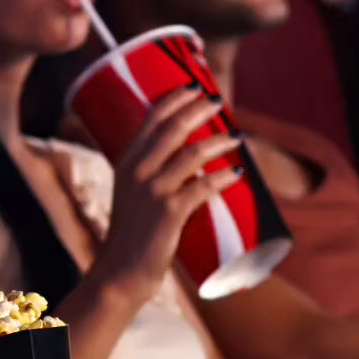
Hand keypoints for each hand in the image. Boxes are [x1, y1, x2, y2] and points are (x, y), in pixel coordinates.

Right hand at [96, 87, 243, 300]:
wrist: (121, 272)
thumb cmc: (133, 233)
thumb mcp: (134, 194)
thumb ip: (154, 173)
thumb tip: (193, 158)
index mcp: (127, 161)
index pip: (150, 118)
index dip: (174, 98)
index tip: (193, 86)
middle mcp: (137, 171)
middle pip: (173, 128)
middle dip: (198, 109)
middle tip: (218, 102)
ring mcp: (153, 191)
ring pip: (192, 154)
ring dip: (218, 141)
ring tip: (236, 136)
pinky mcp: (169, 213)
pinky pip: (203, 187)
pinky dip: (223, 177)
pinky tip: (237, 172)